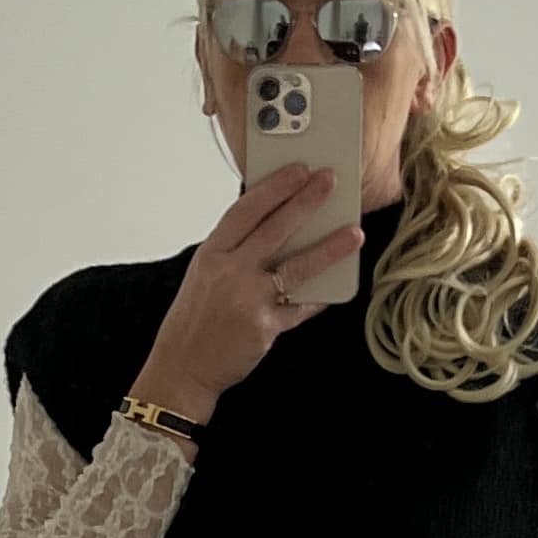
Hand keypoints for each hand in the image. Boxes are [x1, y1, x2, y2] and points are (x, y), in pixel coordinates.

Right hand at [128, 164, 365, 419]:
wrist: (183, 367)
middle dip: (306, 201)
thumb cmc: (195, 319)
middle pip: (275, 229)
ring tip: (354, 234)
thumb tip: (278, 224)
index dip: (275, 187)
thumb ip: (235, 250)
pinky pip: (301, 307)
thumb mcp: (205, 274)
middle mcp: (229, 273)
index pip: (246, 210)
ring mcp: (248, 300)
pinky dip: (319, 296)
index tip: (298, 170)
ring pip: (297, 267)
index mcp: (211, 254)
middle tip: (329, 182)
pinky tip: (336, 284)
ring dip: (329, 248)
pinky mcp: (265, 327)